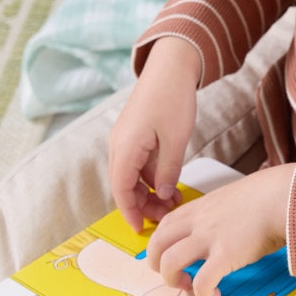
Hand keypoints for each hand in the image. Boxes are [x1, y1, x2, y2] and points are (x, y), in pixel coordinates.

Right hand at [108, 37, 200, 231]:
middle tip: (165, 216)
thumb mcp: (176, 140)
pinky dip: (151, 177)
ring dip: (149, 191)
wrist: (170, 67)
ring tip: (172, 202)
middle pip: (124, 186)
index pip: (122, 190)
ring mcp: (125, 140)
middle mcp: (119, 145)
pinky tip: (170, 184)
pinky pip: (138, 164)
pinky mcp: (134, 135)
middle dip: (143, 204)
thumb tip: (163, 194)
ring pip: (131, 176)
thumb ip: (168, 171)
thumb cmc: (173, 98)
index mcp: (125, 147)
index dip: (130, 212)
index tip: (141, 229)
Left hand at [146, 164, 294, 295]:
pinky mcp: (225, 256)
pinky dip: (204, 295)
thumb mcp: (236, 196)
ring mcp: (209, 238)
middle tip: (176, 275)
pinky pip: (202, 283)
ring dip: (174, 281)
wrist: (284, 195)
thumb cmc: (270, 195)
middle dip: (156, 264)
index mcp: (201, 208)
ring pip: (169, 263)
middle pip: (156, 243)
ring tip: (191, 287)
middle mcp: (199, 222)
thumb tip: (233, 224)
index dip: (162, 244)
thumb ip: (225, 211)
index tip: (172, 256)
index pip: (165, 225)